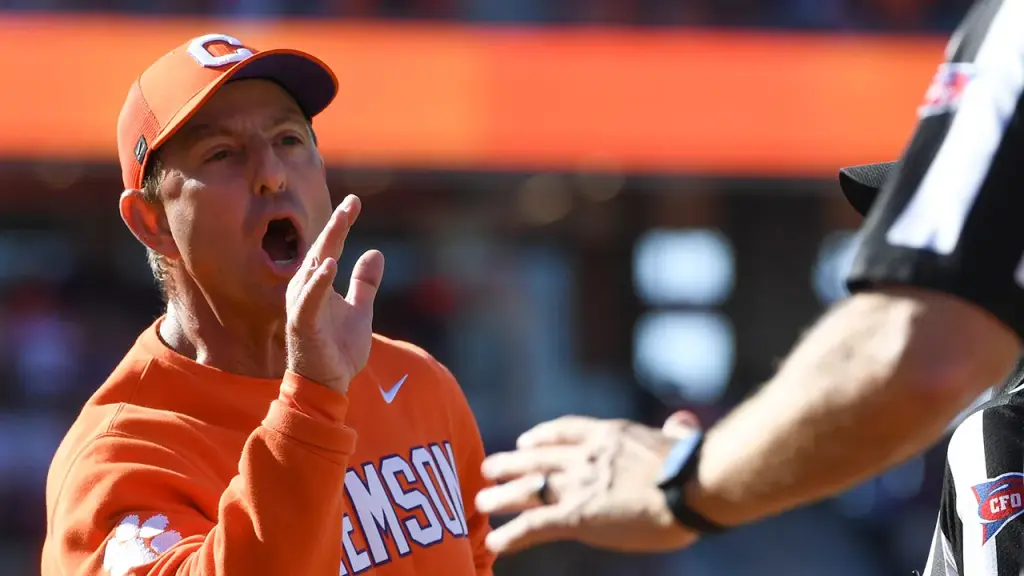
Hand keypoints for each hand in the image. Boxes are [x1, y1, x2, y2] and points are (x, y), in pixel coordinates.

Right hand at [284, 194, 383, 393]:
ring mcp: (303, 307)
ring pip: (313, 270)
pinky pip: (309, 300)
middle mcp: (307, 291)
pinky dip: (318, 282)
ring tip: (341, 222)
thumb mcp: (360, 310)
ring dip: (326, 246)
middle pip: (320, 251)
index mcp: (319, 285)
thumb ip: (365, 283)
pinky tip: (330, 265)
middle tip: (350, 204)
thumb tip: (376, 252)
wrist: (328, 385)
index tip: (354, 201)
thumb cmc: (338, 349)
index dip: (341, 224)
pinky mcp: (303, 325)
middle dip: (335, 227)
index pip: (330, 248)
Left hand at [475, 412, 701, 554]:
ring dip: (502, 496)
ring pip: (528, 489)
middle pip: (538, 457)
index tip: (526, 440)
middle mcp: (587, 456)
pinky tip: (495, 542)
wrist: (691, 485)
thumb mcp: (681, 441)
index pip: (565, 431)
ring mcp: (579, 484)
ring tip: (481, 502)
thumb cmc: (697, 466)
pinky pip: (535, 524)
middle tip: (488, 467)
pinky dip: (512, 534)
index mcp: (609, 436)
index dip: (541, 436)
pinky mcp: (578, 515)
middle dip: (510, 463)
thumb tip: (684, 422)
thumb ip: (675, 432)